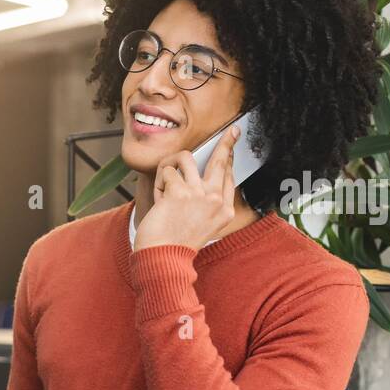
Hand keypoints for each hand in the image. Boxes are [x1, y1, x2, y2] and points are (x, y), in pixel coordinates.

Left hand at [134, 124, 238, 251]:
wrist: (163, 259)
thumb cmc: (175, 244)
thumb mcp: (201, 226)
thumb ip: (206, 204)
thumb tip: (203, 176)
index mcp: (224, 211)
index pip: (228, 177)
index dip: (228, 160)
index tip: (231, 146)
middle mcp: (216, 201)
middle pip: (222, 161)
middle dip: (226, 142)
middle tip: (232, 130)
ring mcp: (200, 195)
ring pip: (186, 159)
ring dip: (169, 171)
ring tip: (164, 190)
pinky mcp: (181, 191)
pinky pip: (166, 172)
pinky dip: (157, 184)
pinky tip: (158, 201)